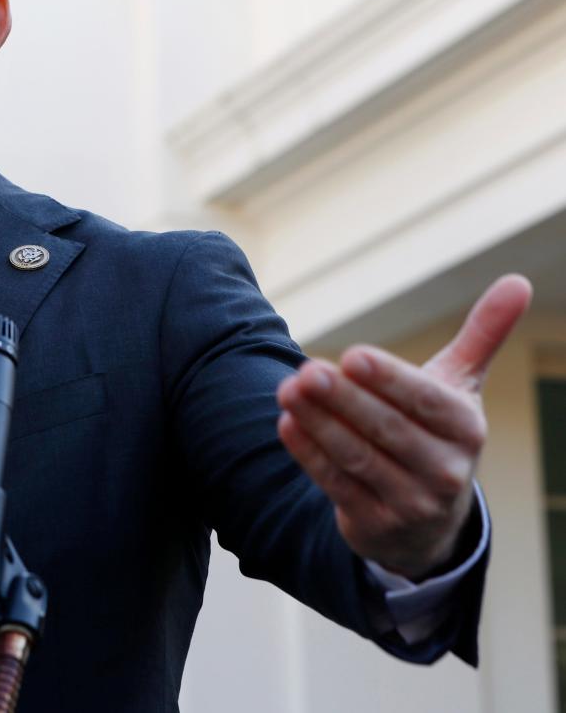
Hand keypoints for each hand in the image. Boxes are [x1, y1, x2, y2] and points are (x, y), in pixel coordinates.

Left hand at [276, 274, 531, 579]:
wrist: (429, 522)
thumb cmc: (437, 433)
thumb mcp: (460, 388)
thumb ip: (481, 336)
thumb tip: (518, 281)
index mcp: (466, 429)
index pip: (425, 401)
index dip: (389, 380)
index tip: (351, 355)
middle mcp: (445, 470)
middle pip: (387, 430)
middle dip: (344, 399)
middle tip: (305, 370)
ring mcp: (410, 503)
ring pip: (357, 458)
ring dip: (319, 423)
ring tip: (286, 390)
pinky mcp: (374, 525)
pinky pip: (337, 486)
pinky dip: (309, 455)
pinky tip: (287, 424)